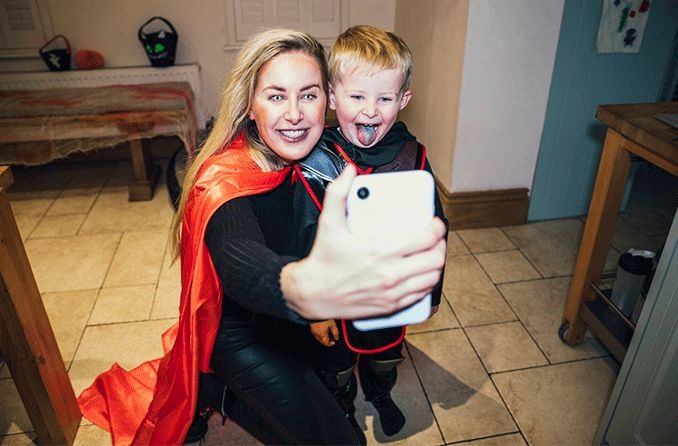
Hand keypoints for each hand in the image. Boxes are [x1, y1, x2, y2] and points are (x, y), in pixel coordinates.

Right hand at [282, 164, 446, 319]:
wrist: (312, 293)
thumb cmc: (323, 258)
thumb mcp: (329, 222)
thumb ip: (338, 192)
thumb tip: (349, 170)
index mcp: (380, 250)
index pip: (425, 238)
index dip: (436, 228)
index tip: (434, 222)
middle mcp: (390, 273)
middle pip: (435, 259)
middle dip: (440, 246)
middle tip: (434, 238)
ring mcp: (392, 292)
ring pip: (432, 278)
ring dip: (435, 265)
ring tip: (430, 254)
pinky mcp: (391, 306)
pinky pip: (421, 294)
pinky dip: (426, 282)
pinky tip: (421, 273)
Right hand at [310, 320, 338, 346]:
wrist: (316, 311)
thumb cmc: (324, 318)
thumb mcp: (332, 325)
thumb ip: (335, 332)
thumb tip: (336, 338)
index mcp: (322, 335)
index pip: (326, 343)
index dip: (330, 344)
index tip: (334, 342)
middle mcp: (317, 334)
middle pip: (322, 341)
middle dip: (327, 341)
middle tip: (331, 339)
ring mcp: (313, 331)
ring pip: (318, 337)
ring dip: (323, 337)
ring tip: (327, 333)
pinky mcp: (311, 327)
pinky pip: (315, 333)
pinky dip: (319, 333)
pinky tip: (322, 329)